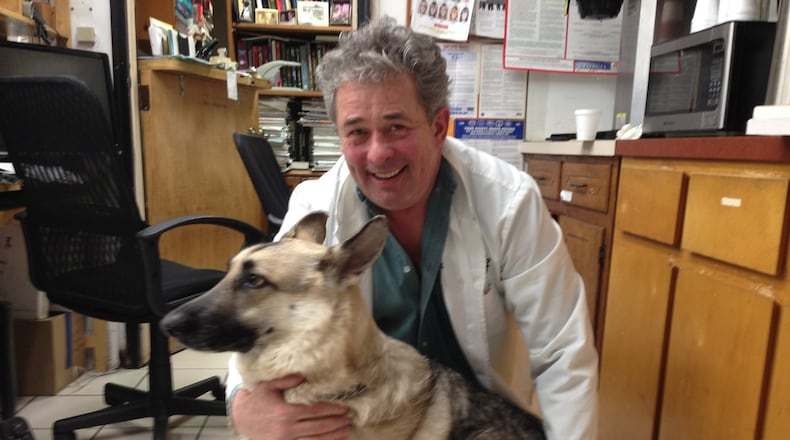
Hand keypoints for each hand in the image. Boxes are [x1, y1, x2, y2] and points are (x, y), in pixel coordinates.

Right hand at [231, 375, 352, 439]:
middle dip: (336, 422)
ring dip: (333, 435)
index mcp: (286, 411)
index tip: (344, 407)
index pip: (315, 410)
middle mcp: (287, 427)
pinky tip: (331, 439)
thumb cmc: (256, 399)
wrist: (241, 418)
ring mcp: (286, 439)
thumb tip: (304, 376)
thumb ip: (287, 380)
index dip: (332, 409)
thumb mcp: (268, 385)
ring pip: (315, 438)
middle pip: (319, 425)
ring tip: (346, 429)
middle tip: (350, 418)